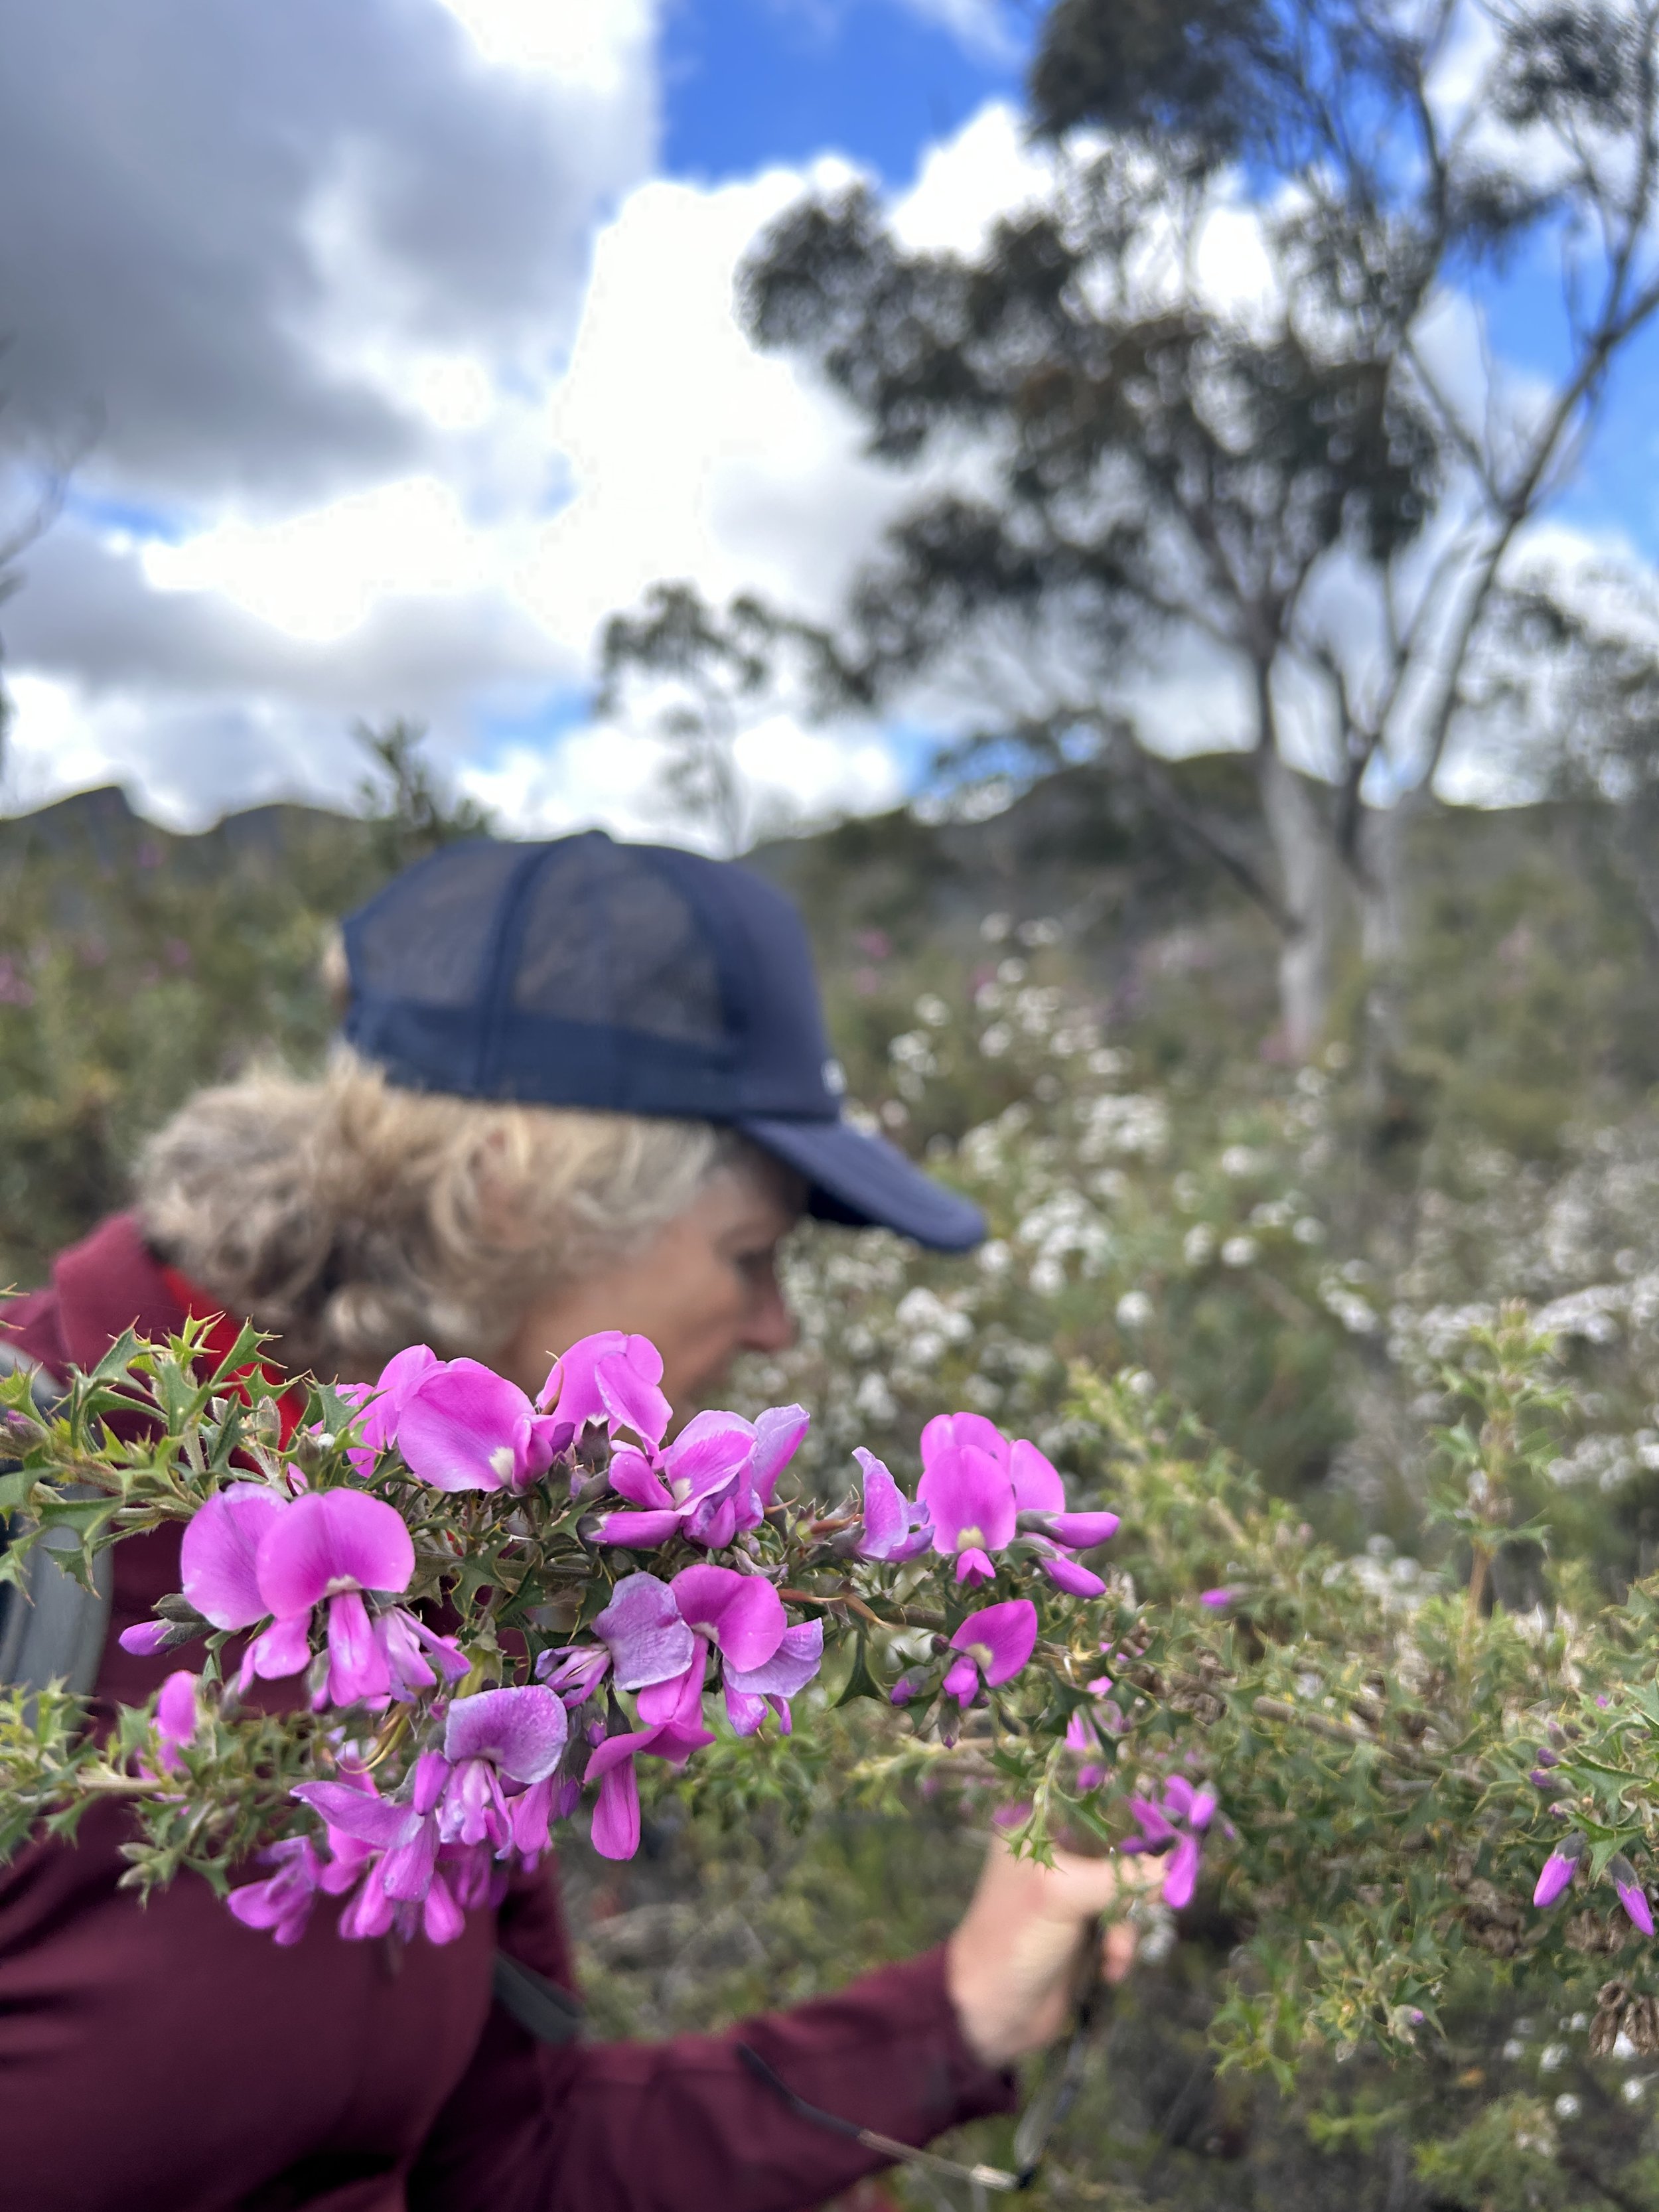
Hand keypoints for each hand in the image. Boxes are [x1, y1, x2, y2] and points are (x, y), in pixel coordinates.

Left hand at [944, 1831, 1155, 2067]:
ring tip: (1113, 1953)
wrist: (992, 2012)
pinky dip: (1122, 1947)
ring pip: (1125, 1892)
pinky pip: (1121, 1925)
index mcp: (1036, 1829)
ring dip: (1127, 1926)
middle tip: (1148, 1905)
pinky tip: (1110, 1969)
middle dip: (1133, 1887)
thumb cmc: (1015, 1939)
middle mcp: (1054, 1854)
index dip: (1134, 1827)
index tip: (1169, 1845)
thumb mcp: (1063, 1896)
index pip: (1097, 1808)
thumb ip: (1119, 1876)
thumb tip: (1174, 1865)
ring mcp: (1069, 1894)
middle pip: (1118, 1852)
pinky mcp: (1082, 1929)